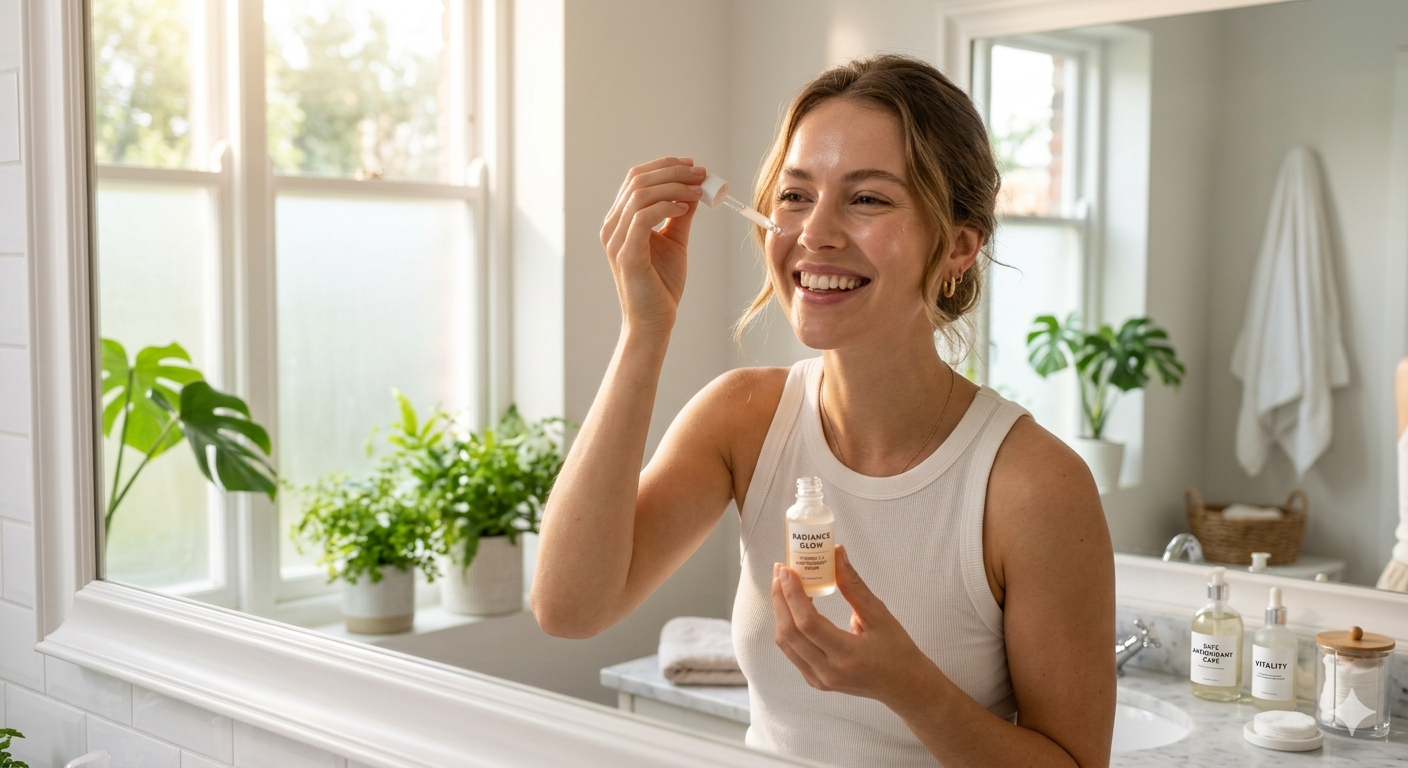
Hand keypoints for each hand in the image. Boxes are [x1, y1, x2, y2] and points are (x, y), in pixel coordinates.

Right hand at [599, 157, 705, 335]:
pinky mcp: (626, 254)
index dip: (665, 166)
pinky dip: (666, 207)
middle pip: (637, 181)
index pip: (636, 179)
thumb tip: (694, 189)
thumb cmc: (661, 284)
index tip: (693, 166)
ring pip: (640, 195)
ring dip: (673, 187)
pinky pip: (643, 218)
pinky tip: (685, 209)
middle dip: (673, 172)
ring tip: (698, 190)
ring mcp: (616, 240)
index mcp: (620, 221)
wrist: (654, 321)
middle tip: (701, 173)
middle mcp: (612, 227)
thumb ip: (680, 215)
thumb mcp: (674, 241)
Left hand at [771, 546, 936, 703]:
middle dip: (780, 598)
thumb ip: (853, 585)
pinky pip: (792, 651)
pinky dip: (788, 626)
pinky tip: (793, 606)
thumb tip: (836, 553)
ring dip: (781, 611)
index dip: (792, 594)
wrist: (903, 685)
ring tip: (784, 584)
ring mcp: (819, 679)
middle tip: (781, 570)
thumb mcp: (879, 614)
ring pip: (786, 643)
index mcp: (848, 656)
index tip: (787, 569)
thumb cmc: (897, 650)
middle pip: (789, 633)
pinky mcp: (815, 680)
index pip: (808, 623)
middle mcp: (828, 672)